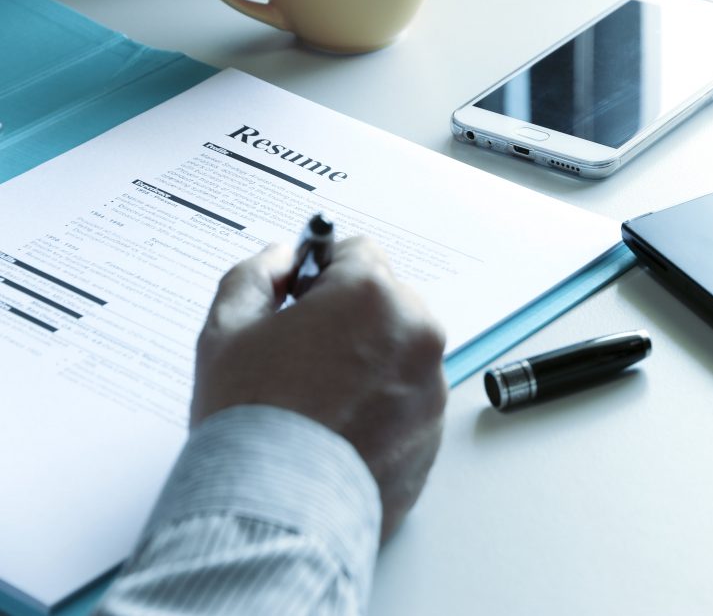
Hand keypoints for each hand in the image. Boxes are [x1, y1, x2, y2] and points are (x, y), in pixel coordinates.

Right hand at [192, 237, 447, 539]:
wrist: (275, 511)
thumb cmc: (251, 421)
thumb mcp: (226, 331)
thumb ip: (255, 277)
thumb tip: (280, 260)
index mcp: (372, 295)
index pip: (357, 252)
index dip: (321, 272)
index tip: (303, 296)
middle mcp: (415, 333)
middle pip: (385, 302)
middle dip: (349, 318)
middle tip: (303, 356)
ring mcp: (431, 386)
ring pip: (399, 352)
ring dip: (369, 362)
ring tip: (319, 402)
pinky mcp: (435, 432)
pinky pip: (409, 400)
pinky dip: (382, 407)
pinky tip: (339, 430)